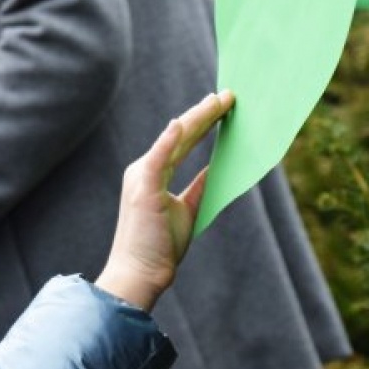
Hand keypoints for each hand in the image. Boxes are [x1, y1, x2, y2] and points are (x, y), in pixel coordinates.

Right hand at [96, 90, 234, 310]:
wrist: (140, 271)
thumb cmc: (159, 246)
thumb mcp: (187, 210)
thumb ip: (199, 187)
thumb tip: (218, 169)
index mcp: (151, 174)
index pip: (182, 141)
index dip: (202, 123)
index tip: (221, 107)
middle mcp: (144, 169)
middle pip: (180, 134)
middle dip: (205, 114)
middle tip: (228, 96)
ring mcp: (141, 176)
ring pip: (175, 139)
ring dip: (197, 118)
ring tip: (218, 102)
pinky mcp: (142, 187)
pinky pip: (159, 158)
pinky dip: (169, 140)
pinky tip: (182, 123)